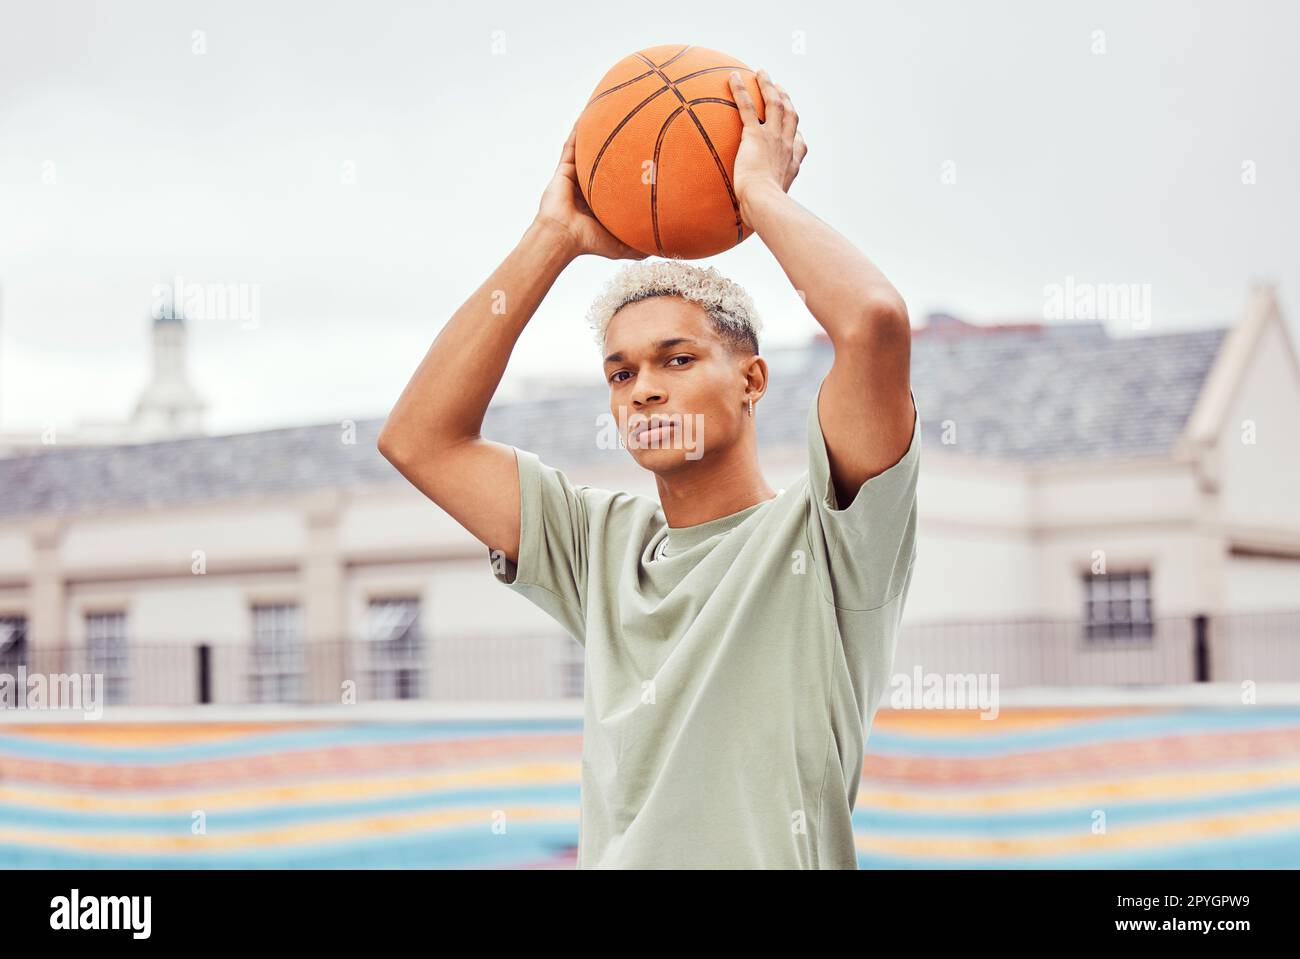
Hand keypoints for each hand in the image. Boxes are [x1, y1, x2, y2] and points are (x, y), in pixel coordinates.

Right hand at [535, 121, 647, 260]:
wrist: (564, 237)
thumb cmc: (590, 243)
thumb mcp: (621, 246)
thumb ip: (639, 247)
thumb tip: (663, 250)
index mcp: (600, 202)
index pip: (617, 182)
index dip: (629, 170)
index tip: (646, 157)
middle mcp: (588, 187)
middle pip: (604, 161)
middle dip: (614, 146)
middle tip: (632, 130)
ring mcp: (575, 177)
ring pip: (587, 149)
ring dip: (595, 132)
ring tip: (606, 112)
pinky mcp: (563, 171)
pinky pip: (571, 146)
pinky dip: (578, 131)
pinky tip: (587, 115)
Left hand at [728, 68, 806, 227]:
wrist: (764, 203)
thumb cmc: (763, 212)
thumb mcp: (767, 209)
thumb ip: (761, 210)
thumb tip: (748, 224)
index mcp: (792, 163)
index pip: (799, 143)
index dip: (796, 131)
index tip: (794, 126)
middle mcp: (786, 147)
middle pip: (790, 115)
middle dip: (786, 99)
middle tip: (779, 88)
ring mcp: (773, 138)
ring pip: (774, 104)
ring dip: (768, 86)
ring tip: (762, 73)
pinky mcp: (755, 135)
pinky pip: (747, 107)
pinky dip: (741, 90)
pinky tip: (733, 77)